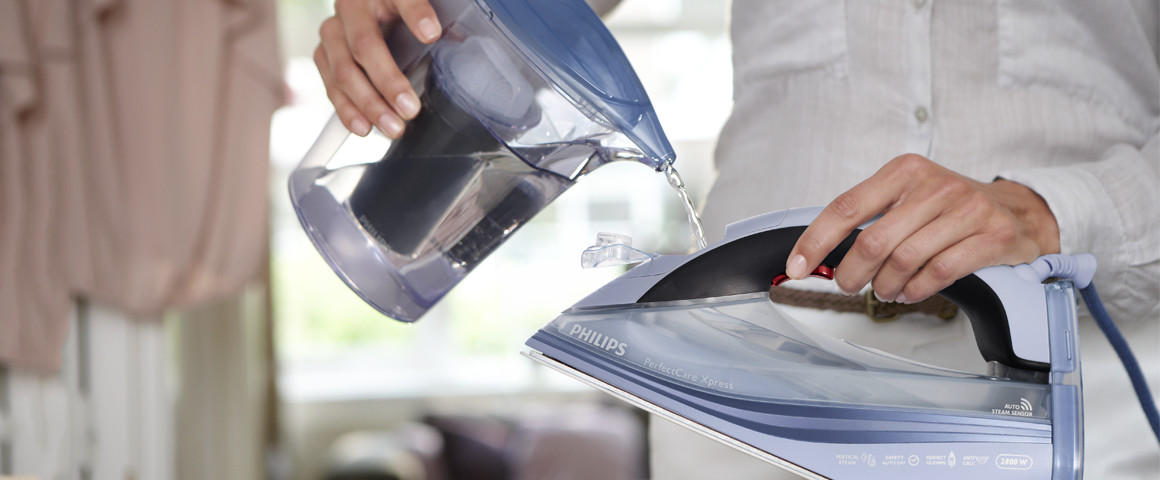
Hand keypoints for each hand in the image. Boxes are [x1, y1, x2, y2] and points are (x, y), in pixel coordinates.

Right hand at [315, 0, 441, 137]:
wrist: (365, 7)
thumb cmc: (396, 7)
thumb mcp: (413, 5)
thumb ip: (429, 18)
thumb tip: (459, 39)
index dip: (416, 15)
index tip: (432, 34)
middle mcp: (350, 7)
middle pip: (364, 46)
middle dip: (388, 82)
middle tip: (410, 108)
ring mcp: (333, 31)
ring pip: (343, 71)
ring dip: (368, 104)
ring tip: (393, 127)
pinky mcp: (323, 53)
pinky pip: (331, 85)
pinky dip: (347, 110)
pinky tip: (364, 127)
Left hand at [786, 154, 1059, 302]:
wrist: (1015, 210)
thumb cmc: (948, 208)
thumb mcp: (907, 197)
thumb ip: (867, 217)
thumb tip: (819, 252)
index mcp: (904, 171)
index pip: (846, 207)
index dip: (815, 241)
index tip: (796, 266)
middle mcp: (935, 185)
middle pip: (873, 241)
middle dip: (852, 273)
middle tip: (849, 285)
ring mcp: (966, 209)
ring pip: (904, 260)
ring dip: (885, 286)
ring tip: (884, 291)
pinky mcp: (991, 235)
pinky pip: (938, 272)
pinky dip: (915, 290)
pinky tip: (909, 292)